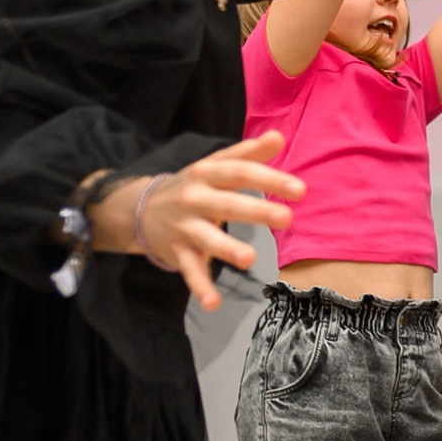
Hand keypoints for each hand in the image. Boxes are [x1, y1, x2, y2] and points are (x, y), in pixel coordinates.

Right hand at [105, 132, 302, 311]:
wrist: (141, 208)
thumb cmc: (195, 186)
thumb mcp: (216, 166)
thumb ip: (248, 154)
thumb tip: (278, 137)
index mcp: (208, 174)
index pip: (240, 172)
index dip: (269, 179)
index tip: (300, 189)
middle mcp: (195, 198)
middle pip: (227, 203)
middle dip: (256, 210)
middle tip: (286, 218)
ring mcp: (186, 227)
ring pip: (207, 238)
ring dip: (227, 248)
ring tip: (250, 259)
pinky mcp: (178, 252)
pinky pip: (191, 271)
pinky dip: (200, 288)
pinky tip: (213, 303)